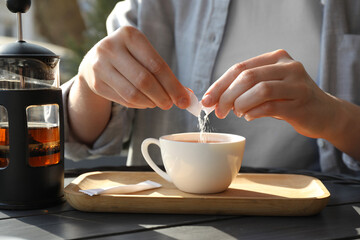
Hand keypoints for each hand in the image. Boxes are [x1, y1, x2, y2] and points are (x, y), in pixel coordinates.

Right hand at [78, 26, 189, 109]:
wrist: (95, 61)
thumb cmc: (130, 58)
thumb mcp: (145, 55)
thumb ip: (165, 73)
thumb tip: (186, 96)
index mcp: (129, 35)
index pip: (157, 65)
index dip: (173, 85)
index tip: (184, 100)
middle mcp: (111, 48)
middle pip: (144, 80)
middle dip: (162, 96)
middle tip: (170, 105)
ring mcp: (100, 66)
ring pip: (133, 93)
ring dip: (150, 103)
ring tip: (157, 103)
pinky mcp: (96, 84)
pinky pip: (124, 100)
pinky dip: (139, 105)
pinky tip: (145, 102)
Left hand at [202, 49, 335, 138]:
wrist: (323, 112)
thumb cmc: (288, 99)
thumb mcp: (268, 86)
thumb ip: (245, 88)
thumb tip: (213, 99)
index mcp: (276, 57)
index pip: (240, 67)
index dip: (219, 84)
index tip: (207, 100)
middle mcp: (288, 66)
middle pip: (247, 77)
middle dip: (227, 96)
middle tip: (219, 112)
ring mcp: (297, 84)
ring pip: (259, 90)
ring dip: (241, 104)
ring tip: (237, 113)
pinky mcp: (301, 103)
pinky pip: (270, 107)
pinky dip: (254, 113)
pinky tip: (249, 116)